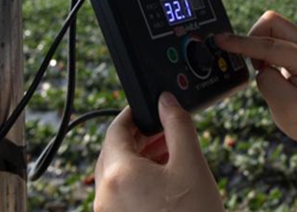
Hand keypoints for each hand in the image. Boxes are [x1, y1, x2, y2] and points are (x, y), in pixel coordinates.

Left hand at [93, 93, 224, 211]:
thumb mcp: (191, 165)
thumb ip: (178, 126)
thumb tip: (167, 101)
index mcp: (119, 174)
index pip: (115, 129)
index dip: (133, 113)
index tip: (149, 107)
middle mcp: (105, 195)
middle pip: (112, 152)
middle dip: (137, 136)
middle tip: (163, 128)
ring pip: (116, 174)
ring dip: (138, 158)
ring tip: (168, 152)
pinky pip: (119, 194)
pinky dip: (136, 180)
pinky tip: (163, 179)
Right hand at [213, 10, 296, 149]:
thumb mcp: (285, 107)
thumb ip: (268, 83)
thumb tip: (261, 68)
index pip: (270, 45)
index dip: (242, 43)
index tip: (220, 40)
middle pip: (272, 22)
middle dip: (253, 38)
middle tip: (256, 66)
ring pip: (271, 27)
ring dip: (258, 45)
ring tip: (263, 69)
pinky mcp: (296, 49)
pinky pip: (273, 36)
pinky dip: (262, 49)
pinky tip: (266, 67)